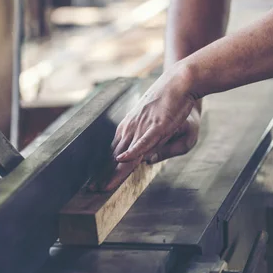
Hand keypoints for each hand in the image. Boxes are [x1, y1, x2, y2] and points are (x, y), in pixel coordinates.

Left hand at [93, 63, 198, 190]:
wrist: (180, 82)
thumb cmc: (171, 105)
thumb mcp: (159, 130)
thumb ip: (153, 147)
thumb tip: (145, 160)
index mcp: (129, 129)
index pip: (115, 154)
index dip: (106, 170)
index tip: (96, 184)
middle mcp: (132, 129)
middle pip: (116, 158)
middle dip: (105, 175)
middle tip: (92, 190)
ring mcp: (142, 127)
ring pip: (126, 154)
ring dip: (115, 171)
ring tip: (104, 186)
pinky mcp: (156, 125)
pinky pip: (143, 141)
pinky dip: (133, 151)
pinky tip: (123, 160)